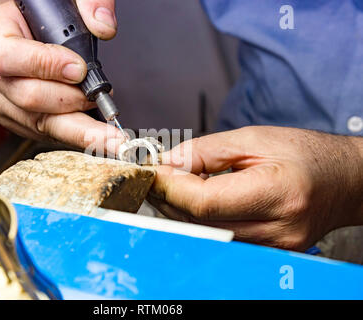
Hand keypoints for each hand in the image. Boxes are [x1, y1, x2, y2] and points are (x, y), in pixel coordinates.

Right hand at [0, 1, 123, 151]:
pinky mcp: (14, 118)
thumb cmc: (41, 17)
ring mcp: (1, 99)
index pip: (7, 57)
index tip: (80, 69)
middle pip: (27, 98)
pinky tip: (93, 134)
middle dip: (71, 101)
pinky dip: (71, 134)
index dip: (45, 65)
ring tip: (107, 130)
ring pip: (38, 121)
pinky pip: (43, 132)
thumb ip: (88, 4)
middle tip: (101, 101)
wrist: (24, 31)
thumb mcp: (65, 0)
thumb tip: (104, 27)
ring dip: (77, 126)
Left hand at [148, 126, 362, 250]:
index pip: (204, 202)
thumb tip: (168, 163)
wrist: (344, 182)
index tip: (154, 171)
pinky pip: (217, 237)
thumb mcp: (254, 139)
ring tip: (173, 184)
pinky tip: (193, 199)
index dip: (170, 187)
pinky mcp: (265, 251)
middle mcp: (275, 229)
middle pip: (198, 222)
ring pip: (204, 233)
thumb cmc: (307, 155)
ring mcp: (271, 246)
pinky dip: (197, 218)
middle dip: (168, 198)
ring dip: (179, 209)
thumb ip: (205, 151)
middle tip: (156, 175)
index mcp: (276, 194)